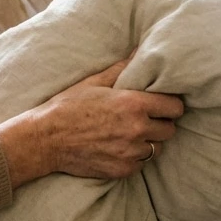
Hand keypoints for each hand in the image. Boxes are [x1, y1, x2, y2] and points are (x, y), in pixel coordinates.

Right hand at [0, 53, 183, 187]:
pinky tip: (119, 147)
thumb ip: (123, 67)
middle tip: (144, 119)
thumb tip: (141, 50)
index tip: (161, 104)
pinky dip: (134, 157)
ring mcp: (130, 153)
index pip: (175, 107)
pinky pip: (141, 163)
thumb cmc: (68, 106)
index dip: (169, 105)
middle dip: (160, 123)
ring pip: (156, 148)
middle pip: (170, 129)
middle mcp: (136, 130)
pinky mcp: (123, 170)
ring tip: (130, 134)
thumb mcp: (94, 81)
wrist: (46, 139)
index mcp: (133, 104)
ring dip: (148, 141)